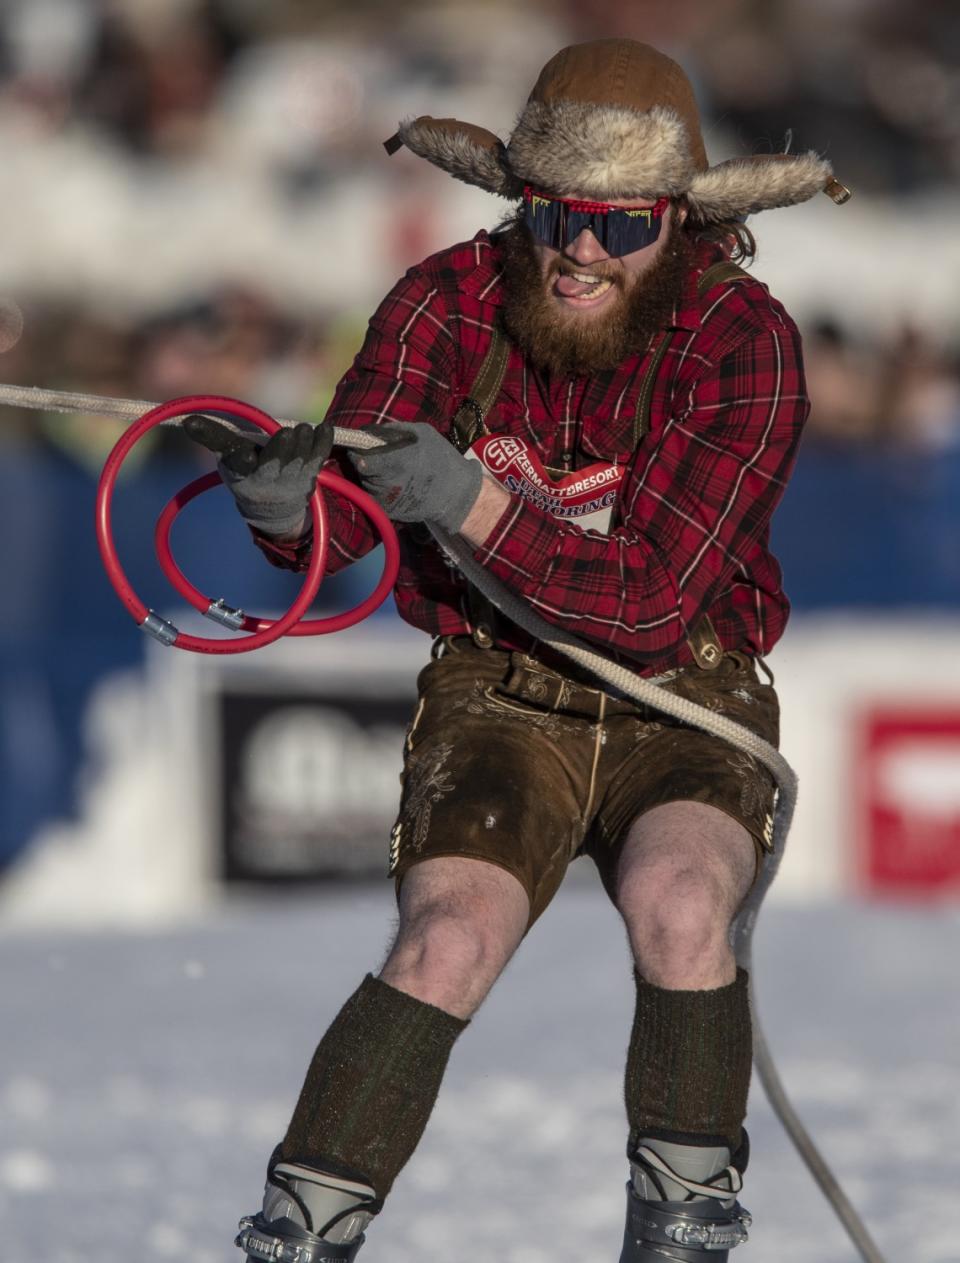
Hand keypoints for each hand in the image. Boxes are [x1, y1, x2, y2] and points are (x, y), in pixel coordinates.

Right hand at [184, 415, 332, 537]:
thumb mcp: (226, 457)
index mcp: (242, 474)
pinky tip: (325, 428)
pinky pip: (319, 458)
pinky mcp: (310, 475)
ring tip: (303, 429)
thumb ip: (212, 437)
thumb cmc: (246, 473)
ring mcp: (291, 480)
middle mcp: (266, 480)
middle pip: (274, 464)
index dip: (242, 459)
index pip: (239, 466)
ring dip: (303, 444)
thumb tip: (187, 421)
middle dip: (282, 449)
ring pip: (299, 461)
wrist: (274, 509)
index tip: (245, 454)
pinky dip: (323, 443)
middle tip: (287, 432)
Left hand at [348, 422, 482, 532]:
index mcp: (392, 460)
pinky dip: (381, 489)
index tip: (365, 446)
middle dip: (368, 462)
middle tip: (384, 459)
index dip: (359, 449)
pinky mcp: (387, 510)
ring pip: (367, 482)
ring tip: (395, 472)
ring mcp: (385, 499)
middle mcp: (385, 482)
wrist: (456, 494)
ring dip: (375, 475)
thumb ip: (392, 430)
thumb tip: (368, 431)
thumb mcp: (421, 433)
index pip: (359, 456)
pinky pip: (375, 495)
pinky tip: (397, 485)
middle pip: (361, 469)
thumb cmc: (441, 459)